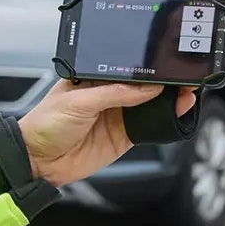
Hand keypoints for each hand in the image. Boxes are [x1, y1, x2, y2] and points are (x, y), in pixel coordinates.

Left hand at [17, 80, 196, 187]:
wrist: (37, 162)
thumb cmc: (45, 124)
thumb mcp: (78, 101)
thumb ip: (114, 93)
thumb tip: (147, 88)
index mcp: (95, 77)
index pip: (126, 68)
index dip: (145, 66)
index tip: (165, 63)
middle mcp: (108, 94)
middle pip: (143, 85)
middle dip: (163, 81)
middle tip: (182, 77)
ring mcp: (117, 115)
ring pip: (150, 104)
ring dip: (168, 100)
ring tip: (186, 92)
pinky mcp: (123, 136)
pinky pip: (149, 127)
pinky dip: (164, 120)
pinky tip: (176, 111)